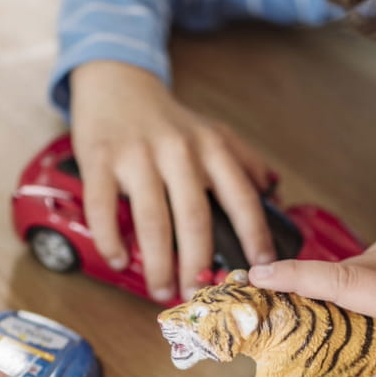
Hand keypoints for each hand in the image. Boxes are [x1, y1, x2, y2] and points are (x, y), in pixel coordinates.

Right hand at [70, 60, 275, 300]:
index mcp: (211, 147)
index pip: (241, 197)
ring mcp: (137, 155)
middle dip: (198, 265)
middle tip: (197, 294)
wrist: (116, 82)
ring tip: (161, 290)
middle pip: (195, 218)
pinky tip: (119, 260)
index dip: (254, 236)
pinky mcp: (99, 159)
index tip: (260, 270)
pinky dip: (111, 240)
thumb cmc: (167, 119)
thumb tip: (275, 193)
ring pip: (152, 221)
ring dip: (158, 264)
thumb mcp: (213, 131)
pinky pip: (103, 208)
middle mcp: (178, 150)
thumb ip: (246, 161)